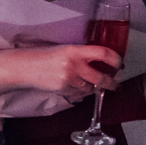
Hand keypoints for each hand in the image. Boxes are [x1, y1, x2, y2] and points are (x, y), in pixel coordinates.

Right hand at [0, 45, 120, 100]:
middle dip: (111, 83)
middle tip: (116, 84)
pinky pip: (79, 94)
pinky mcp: (64, 90)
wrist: (26, 67)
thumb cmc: (46, 57)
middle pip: (101, 78)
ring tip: (86, 82)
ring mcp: (69, 79)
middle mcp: (74, 65)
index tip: (120, 63)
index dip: (115, 59)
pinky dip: (80, 92)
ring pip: (90, 88)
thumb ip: (83, 55)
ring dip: (92, 87)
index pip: (102, 53)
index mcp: (75, 51)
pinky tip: (73, 86)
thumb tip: (103, 62)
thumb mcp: (66, 50)